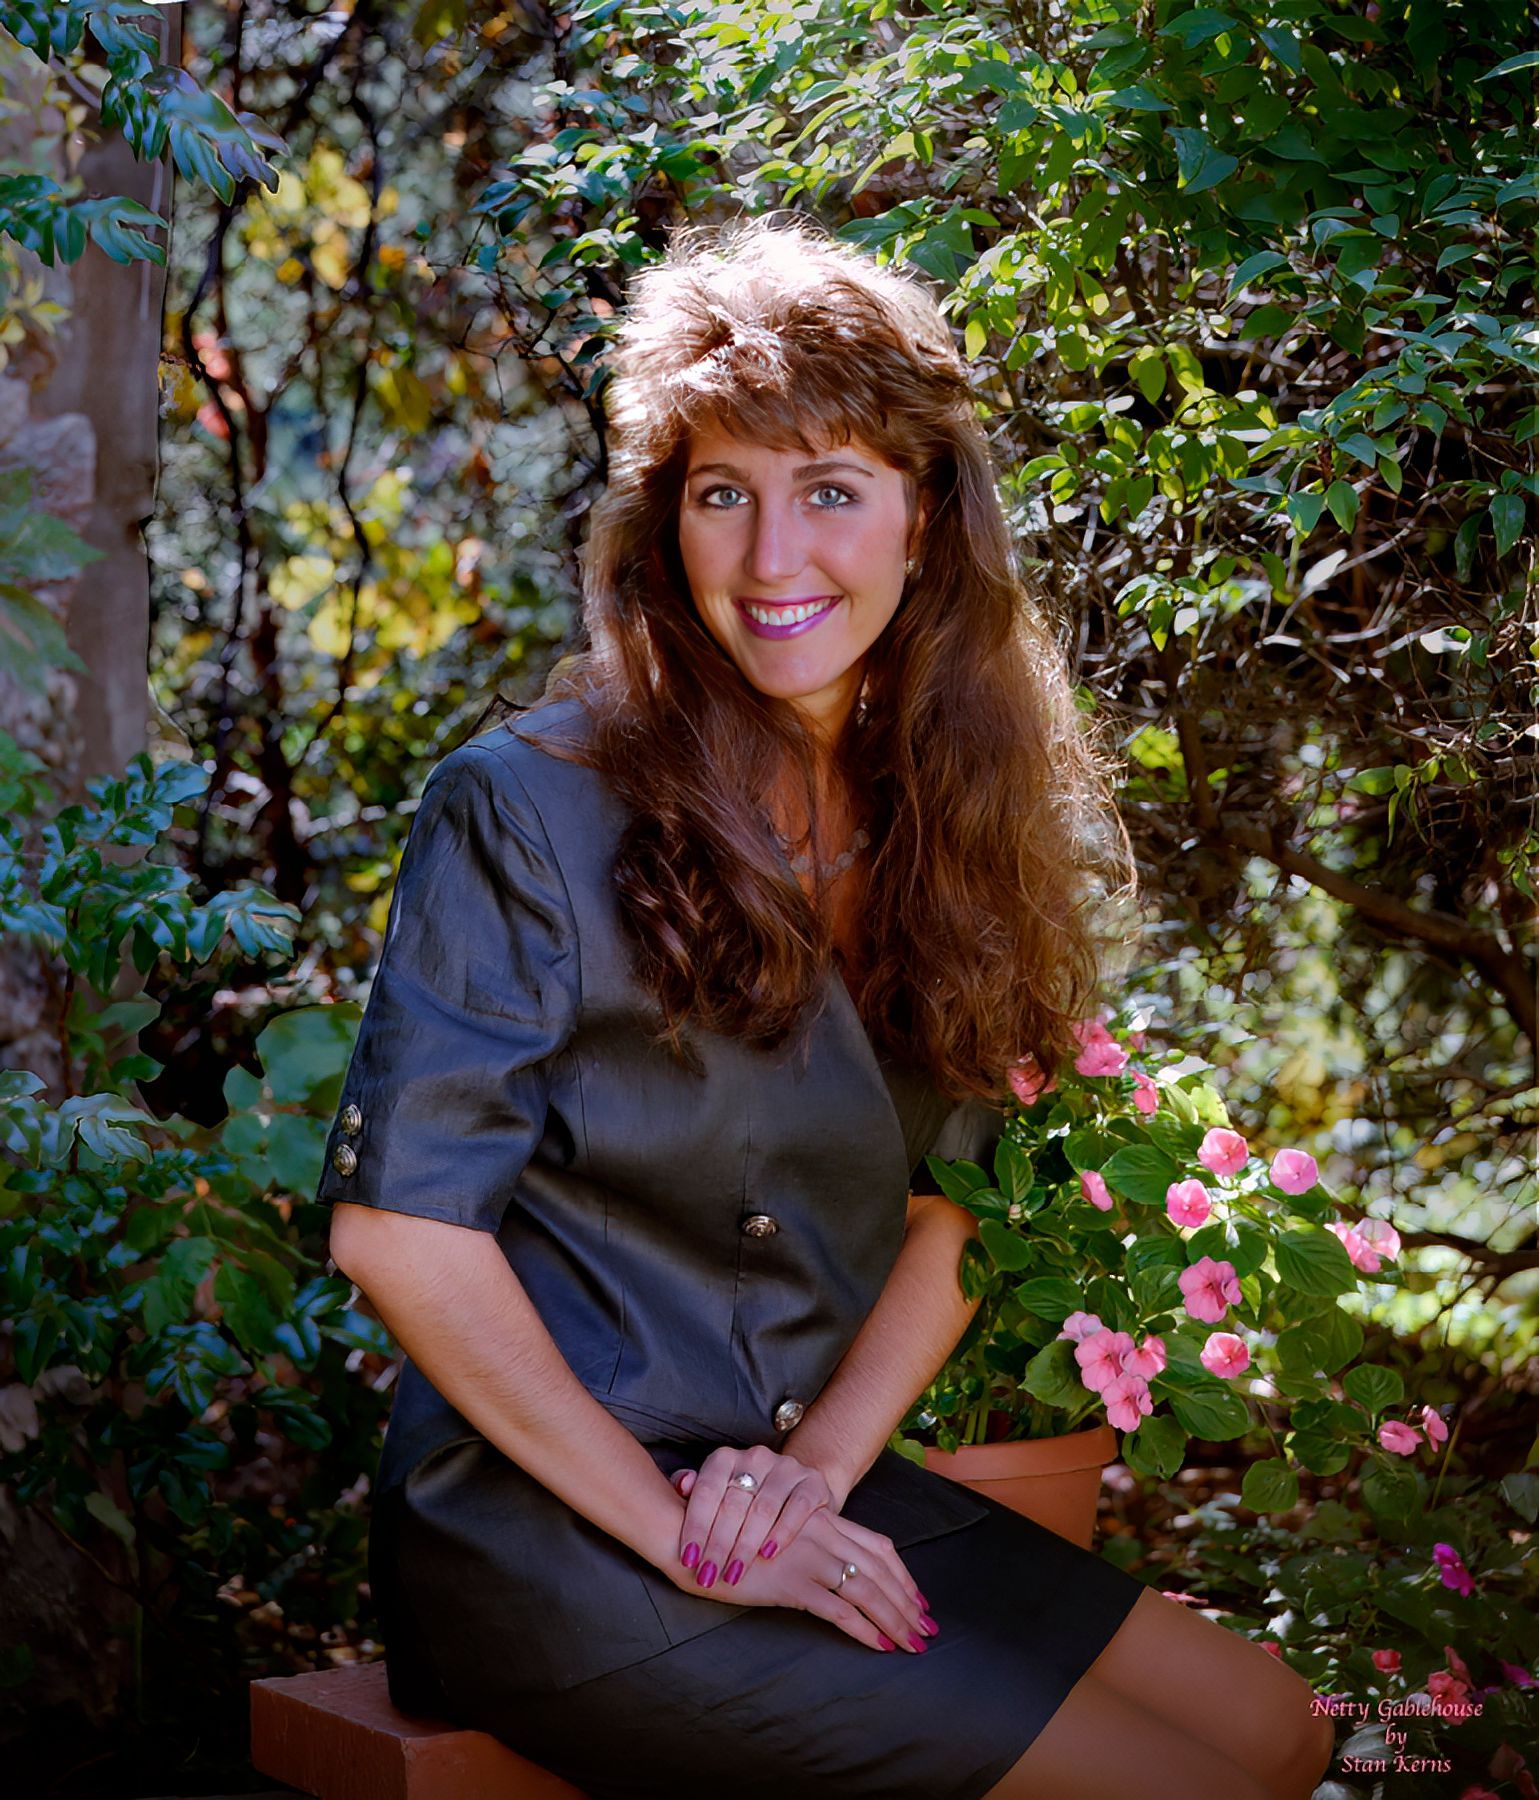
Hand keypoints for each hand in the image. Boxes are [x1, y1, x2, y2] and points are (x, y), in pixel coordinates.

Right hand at [662, 1500, 936, 1655]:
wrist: (693, 1531)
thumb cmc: (729, 1531)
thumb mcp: (776, 1531)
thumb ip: (804, 1540)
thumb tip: (833, 1564)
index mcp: (822, 1520)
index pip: (878, 1546)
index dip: (903, 1574)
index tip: (919, 1598)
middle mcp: (822, 1534)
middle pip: (881, 1569)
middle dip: (908, 1601)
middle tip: (926, 1628)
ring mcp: (809, 1557)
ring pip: (868, 1590)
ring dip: (895, 1618)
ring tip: (911, 1643)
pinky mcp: (792, 1583)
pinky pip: (839, 1610)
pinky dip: (864, 1629)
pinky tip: (879, 1645)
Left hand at [668, 1444, 835, 1585]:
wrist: (793, 1489)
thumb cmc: (743, 1499)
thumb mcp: (715, 1493)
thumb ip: (693, 1489)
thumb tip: (682, 1484)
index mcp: (725, 1458)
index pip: (706, 1491)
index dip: (696, 1527)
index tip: (688, 1559)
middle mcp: (755, 1457)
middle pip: (733, 1504)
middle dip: (718, 1545)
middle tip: (708, 1574)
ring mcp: (785, 1467)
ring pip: (763, 1508)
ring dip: (746, 1545)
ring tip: (734, 1572)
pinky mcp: (812, 1482)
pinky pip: (798, 1507)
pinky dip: (782, 1533)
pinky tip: (769, 1554)